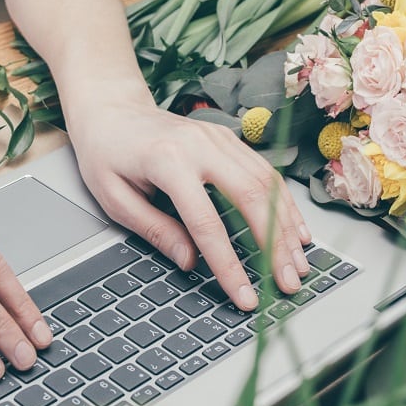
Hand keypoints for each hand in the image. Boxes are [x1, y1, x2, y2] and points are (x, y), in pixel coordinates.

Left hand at [67, 98, 311, 310]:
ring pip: (266, 184)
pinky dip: (283, 203)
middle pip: (251, 199)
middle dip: (275, 247)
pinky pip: (264, 172)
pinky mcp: (227, 139)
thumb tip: (190, 262)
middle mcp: (201, 146)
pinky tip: (295, 231)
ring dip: (288, 227)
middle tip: (288, 283)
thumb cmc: (107, 153)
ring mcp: (218, 139)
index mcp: (168, 162)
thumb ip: (155, 229)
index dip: (229, 265)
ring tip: (298, 264)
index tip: (244, 296)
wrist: (112, 109)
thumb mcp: (115, 198)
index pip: (207, 224)